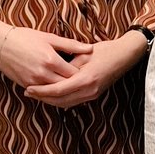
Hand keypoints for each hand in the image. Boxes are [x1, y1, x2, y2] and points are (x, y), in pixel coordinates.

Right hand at [0, 10, 93, 88]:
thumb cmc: (26, 37)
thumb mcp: (50, 38)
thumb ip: (71, 45)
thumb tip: (90, 49)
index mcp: (51, 60)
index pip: (74, 73)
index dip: (84, 72)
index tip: (90, 70)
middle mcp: (43, 74)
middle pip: (66, 85)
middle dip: (76, 83)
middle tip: (86, 81)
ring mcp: (33, 82)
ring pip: (55, 93)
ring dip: (65, 90)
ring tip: (76, 87)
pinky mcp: (25, 85)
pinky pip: (43, 94)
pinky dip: (52, 93)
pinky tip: (60, 90)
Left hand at [25, 30, 147, 107]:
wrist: (126, 55)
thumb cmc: (106, 50)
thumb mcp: (84, 54)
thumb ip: (68, 65)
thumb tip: (52, 72)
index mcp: (85, 79)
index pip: (57, 90)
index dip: (41, 91)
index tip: (28, 88)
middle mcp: (89, 90)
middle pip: (59, 101)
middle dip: (43, 98)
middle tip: (29, 92)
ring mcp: (93, 94)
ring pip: (66, 103)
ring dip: (51, 100)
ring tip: (38, 94)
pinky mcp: (94, 94)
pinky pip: (73, 101)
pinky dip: (61, 99)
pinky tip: (53, 94)